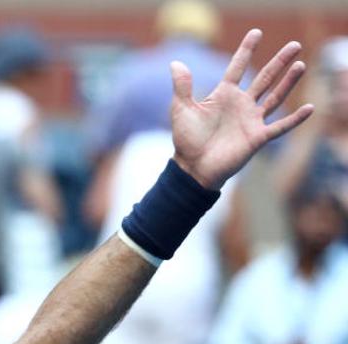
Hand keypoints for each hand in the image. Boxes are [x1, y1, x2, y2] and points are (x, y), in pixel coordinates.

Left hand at [171, 29, 313, 189]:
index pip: (237, 67)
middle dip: (279, 62)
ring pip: (275, 97)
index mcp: (224, 94)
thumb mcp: (182, 109)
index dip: (246, 50)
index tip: (256, 33)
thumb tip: (175, 62)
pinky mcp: (257, 137)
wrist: (192, 168)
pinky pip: (280, 126)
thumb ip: (182, 86)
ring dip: (288, 82)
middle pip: (264, 78)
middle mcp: (241, 104)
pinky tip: (309, 108)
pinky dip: (294, 119)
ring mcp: (251, 120)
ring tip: (300, 65)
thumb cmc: (187, 139)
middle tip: (295, 45)